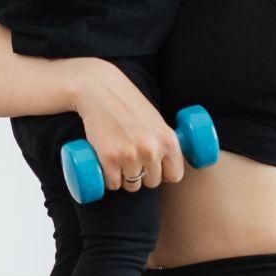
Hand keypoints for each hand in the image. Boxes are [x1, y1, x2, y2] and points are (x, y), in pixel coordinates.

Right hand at [70, 60, 184, 192]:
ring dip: (125, 179)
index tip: (154, 168)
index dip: (164, 174)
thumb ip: (164, 142)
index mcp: (169, 141)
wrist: (100, 90)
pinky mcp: (109, 158)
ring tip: (119, 161)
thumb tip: (169, 167)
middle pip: (152, 182)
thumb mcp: (157, 121)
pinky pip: (113, 184)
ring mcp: (130, 155)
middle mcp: (152, 150)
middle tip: (132, 160)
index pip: (175, 175)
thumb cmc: (129, 104)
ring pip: (132, 185)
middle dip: (143, 176)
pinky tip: (107, 167)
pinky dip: (109, 180)